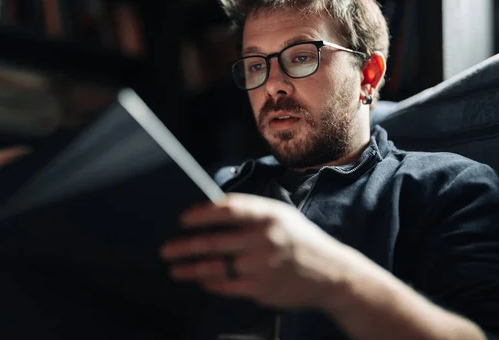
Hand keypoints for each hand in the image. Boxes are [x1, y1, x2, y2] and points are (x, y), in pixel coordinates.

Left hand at [160, 193, 355, 308]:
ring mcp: (263, 265)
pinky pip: (227, 285)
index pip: (227, 209)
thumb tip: (210, 212)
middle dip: (185, 245)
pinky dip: (210, 283)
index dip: (201, 213)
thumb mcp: (281, 216)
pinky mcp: (262, 289)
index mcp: (268, 214)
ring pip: (216, 266)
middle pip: (214, 241)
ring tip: (175, 268)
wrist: (332, 274)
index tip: (184, 219)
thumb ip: (250, 212)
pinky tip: (200, 280)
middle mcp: (264, 238)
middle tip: (166, 249)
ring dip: (190, 268)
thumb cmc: (301, 240)